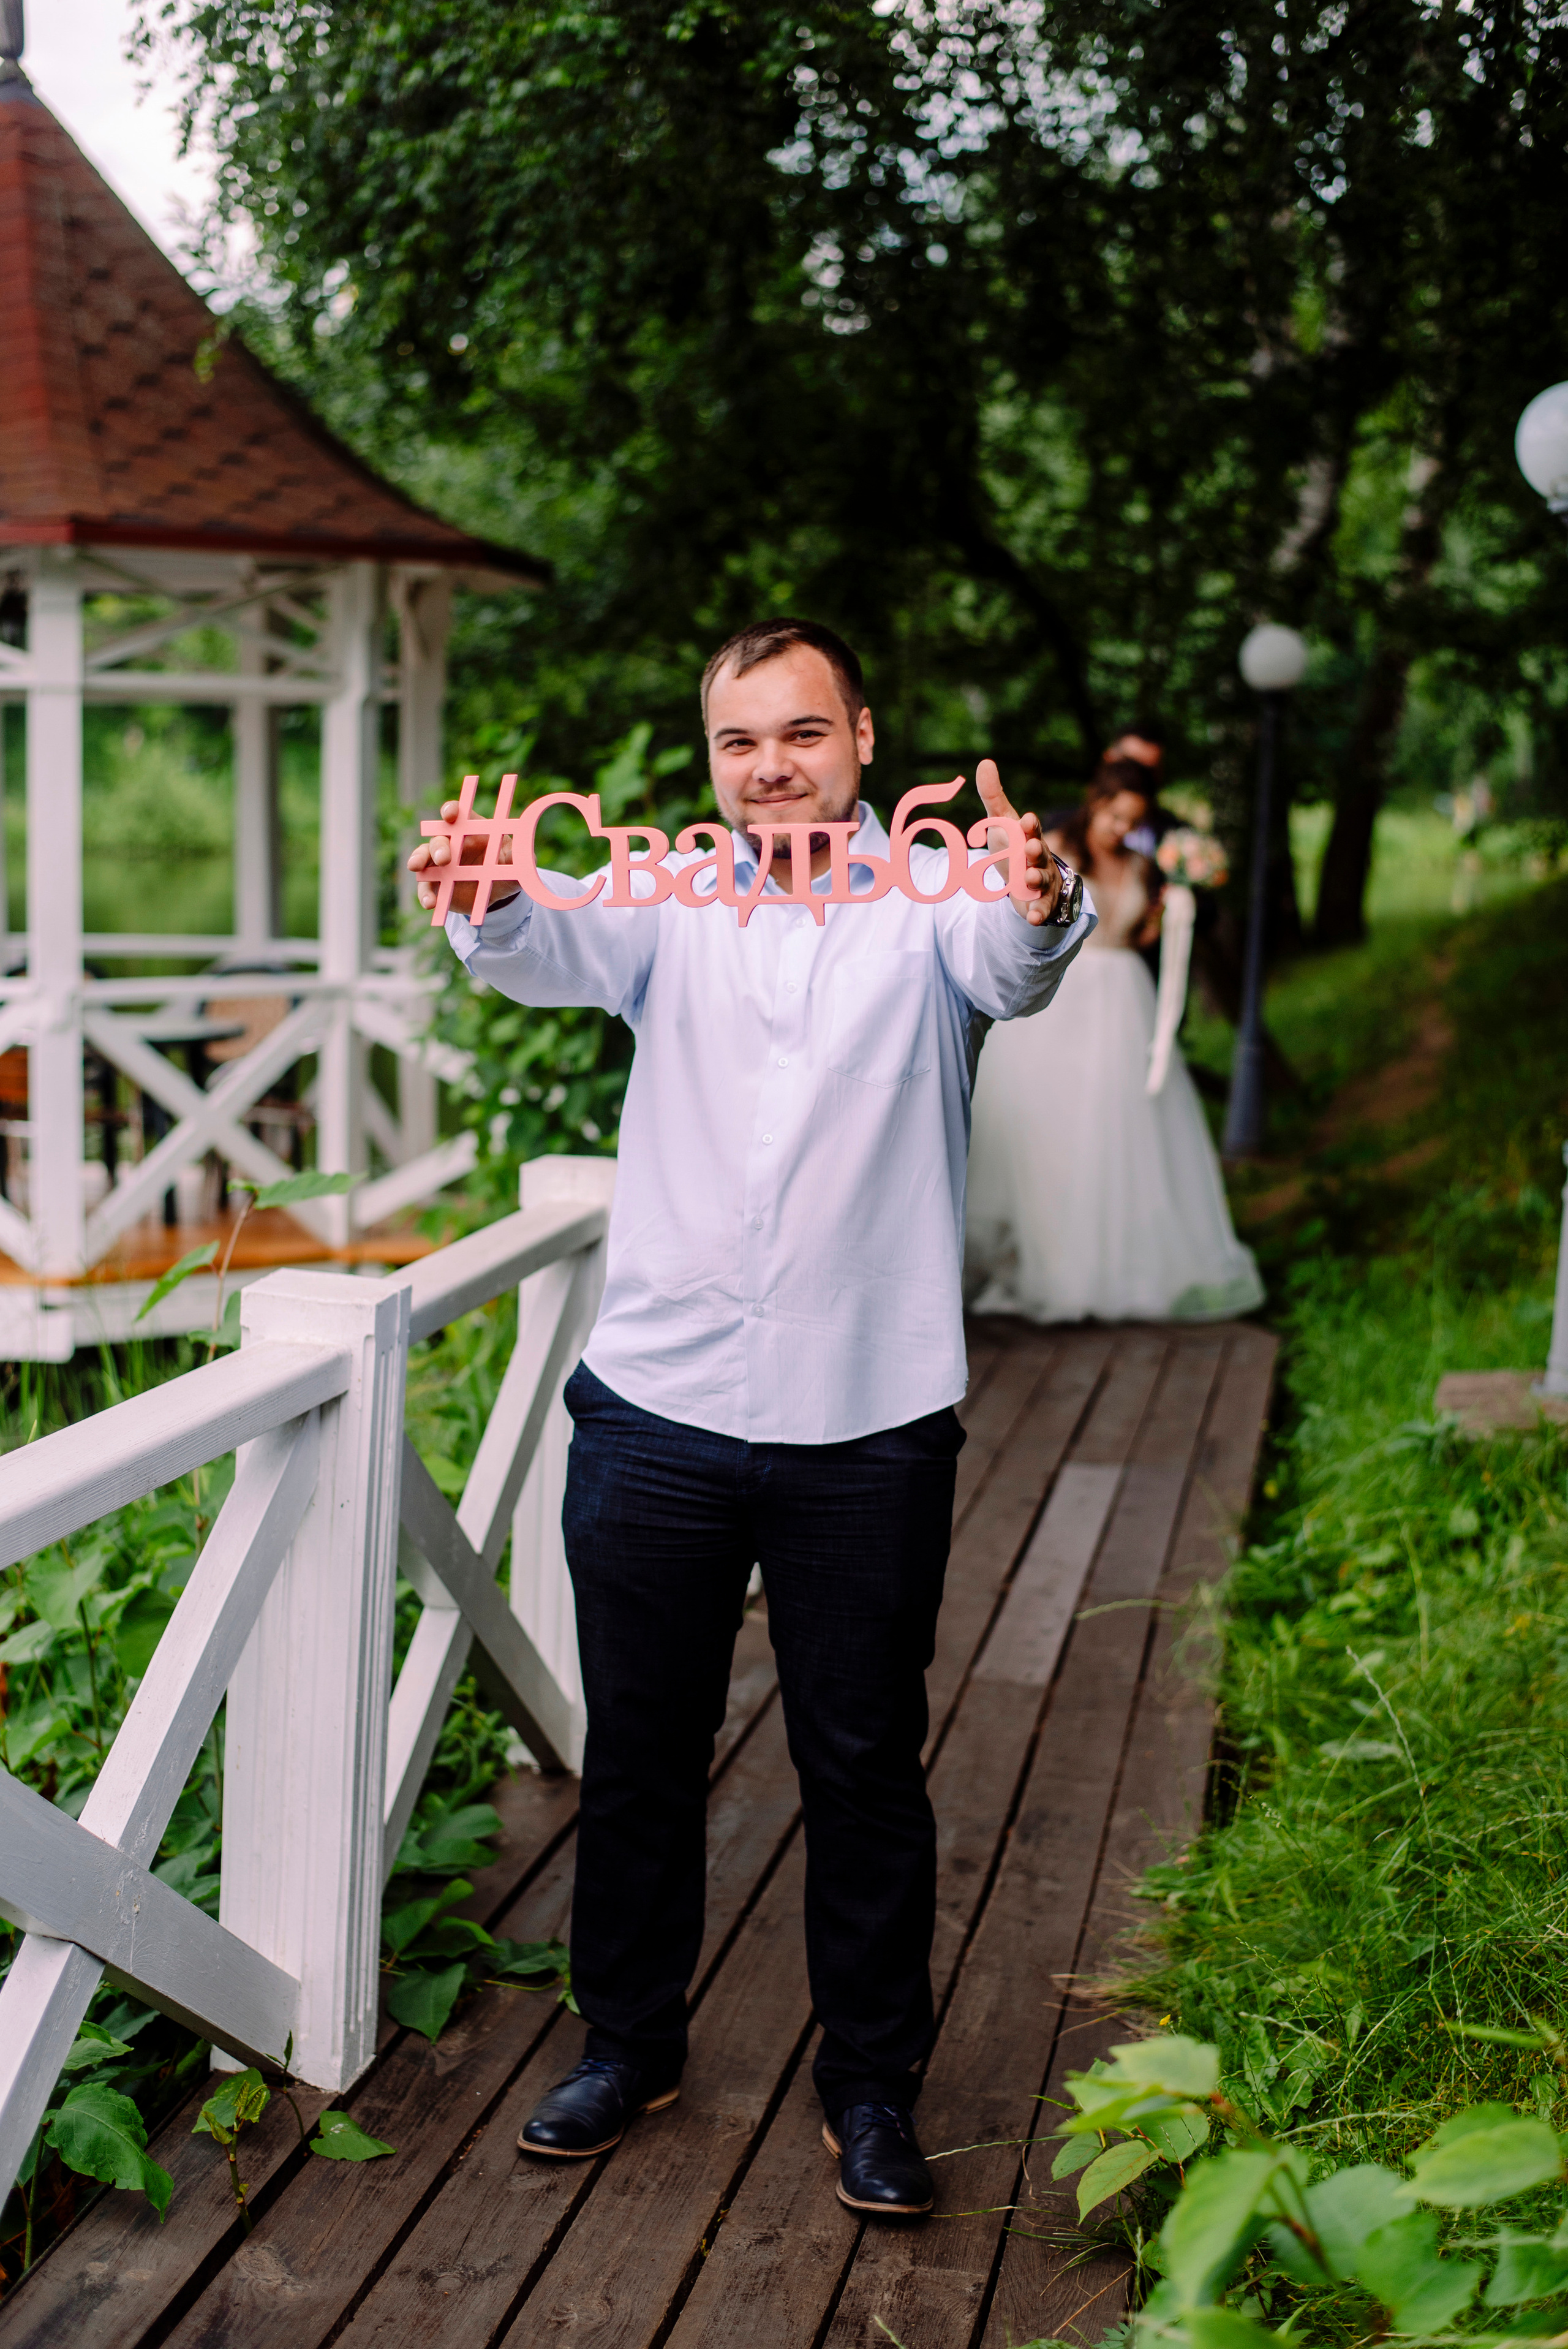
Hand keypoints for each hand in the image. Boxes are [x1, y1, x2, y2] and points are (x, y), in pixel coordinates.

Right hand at [407, 802, 521, 918]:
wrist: (497, 895)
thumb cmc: (506, 868)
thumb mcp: (516, 864)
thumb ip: (518, 857)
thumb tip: (522, 854)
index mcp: (471, 829)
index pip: (458, 814)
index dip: (451, 811)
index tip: (450, 815)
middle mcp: (452, 842)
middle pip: (439, 837)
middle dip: (439, 846)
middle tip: (443, 859)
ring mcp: (439, 863)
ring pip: (423, 856)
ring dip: (419, 860)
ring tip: (417, 869)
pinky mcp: (434, 883)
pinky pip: (425, 886)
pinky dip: (425, 893)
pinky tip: (430, 903)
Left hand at [975, 760, 1061, 925]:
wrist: (1028, 879)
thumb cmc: (1015, 845)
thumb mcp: (1001, 822)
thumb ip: (993, 796)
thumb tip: (985, 762)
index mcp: (1029, 836)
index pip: (1030, 828)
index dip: (1028, 825)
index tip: (1024, 820)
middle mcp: (1040, 857)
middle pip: (1040, 853)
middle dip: (1035, 850)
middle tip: (1030, 848)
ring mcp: (1043, 881)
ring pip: (1042, 880)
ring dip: (1036, 879)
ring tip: (1029, 879)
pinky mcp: (1041, 902)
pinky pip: (1042, 908)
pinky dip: (1038, 913)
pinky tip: (1032, 918)